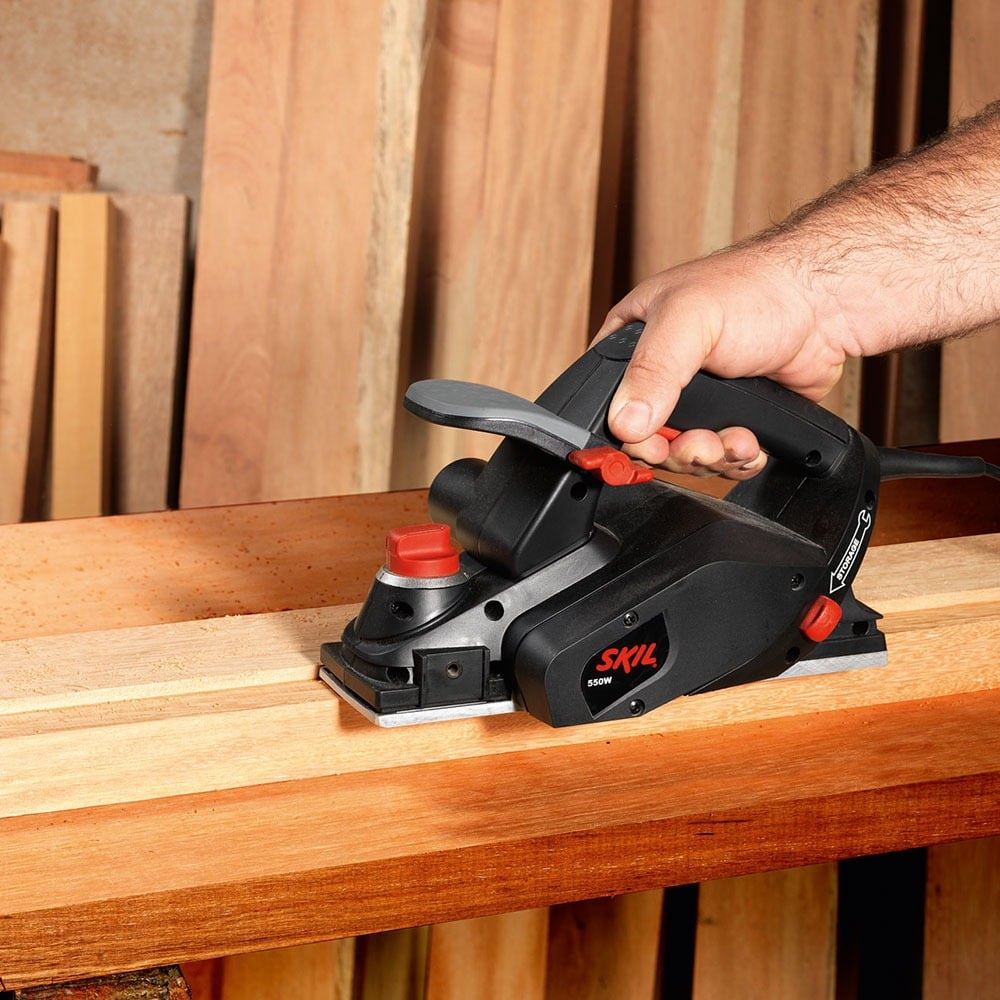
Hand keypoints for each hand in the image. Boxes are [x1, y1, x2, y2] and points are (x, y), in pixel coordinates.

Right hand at [595, 246, 849, 478]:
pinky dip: (735, 461)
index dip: (625, 433)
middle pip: (646, 440)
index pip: (607, 403)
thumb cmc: (757, 289)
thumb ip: (651, 371)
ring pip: (684, 455)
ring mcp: (699, 400)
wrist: (825, 304)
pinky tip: (750, 442)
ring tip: (735, 440)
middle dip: (676, 451)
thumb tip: (626, 422)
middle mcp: (662, 375)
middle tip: (700, 444)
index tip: (650, 444)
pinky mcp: (732, 419)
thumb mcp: (687, 321)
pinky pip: (720, 459)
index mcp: (632, 343)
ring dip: (711, 458)